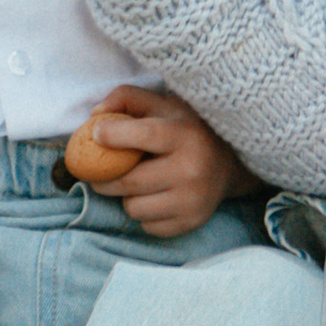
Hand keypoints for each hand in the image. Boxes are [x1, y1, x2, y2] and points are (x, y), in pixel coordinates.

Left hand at [74, 85, 249, 235]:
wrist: (229, 163)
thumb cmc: (186, 128)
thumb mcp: (162, 104)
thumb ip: (127, 98)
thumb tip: (96, 117)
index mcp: (185, 134)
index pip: (144, 135)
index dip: (114, 135)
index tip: (96, 135)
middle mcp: (192, 169)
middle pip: (129, 181)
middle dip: (104, 178)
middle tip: (97, 172)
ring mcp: (192, 200)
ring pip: (133, 208)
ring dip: (126, 197)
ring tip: (136, 183)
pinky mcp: (191, 222)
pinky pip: (147, 226)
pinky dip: (143, 213)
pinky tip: (153, 197)